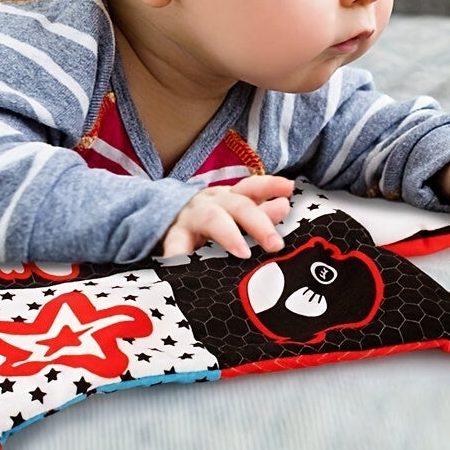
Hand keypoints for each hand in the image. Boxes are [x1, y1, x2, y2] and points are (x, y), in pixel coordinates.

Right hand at [161, 175, 294, 257]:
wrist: (161, 222)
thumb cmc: (210, 222)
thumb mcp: (234, 215)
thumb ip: (261, 212)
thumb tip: (284, 205)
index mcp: (229, 197)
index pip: (252, 187)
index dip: (270, 185)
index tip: (288, 188)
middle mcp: (212, 202)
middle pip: (238, 205)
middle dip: (259, 222)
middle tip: (275, 244)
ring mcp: (191, 217)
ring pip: (213, 219)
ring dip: (229, 234)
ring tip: (243, 252)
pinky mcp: (173, 237)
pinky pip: (177, 246)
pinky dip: (182, 255)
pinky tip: (190, 265)